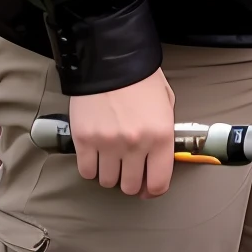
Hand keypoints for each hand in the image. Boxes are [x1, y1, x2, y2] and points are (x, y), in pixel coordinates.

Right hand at [67, 68, 175, 197]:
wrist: (111, 60)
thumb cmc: (142, 80)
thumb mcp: (167, 104)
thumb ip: (165, 133)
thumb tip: (159, 160)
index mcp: (160, 136)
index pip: (159, 183)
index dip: (153, 190)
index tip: (149, 188)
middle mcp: (135, 145)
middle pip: (130, 186)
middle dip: (131, 182)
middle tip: (129, 172)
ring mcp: (107, 144)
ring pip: (107, 181)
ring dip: (110, 174)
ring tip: (112, 160)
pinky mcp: (84, 140)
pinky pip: (86, 171)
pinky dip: (91, 168)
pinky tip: (96, 156)